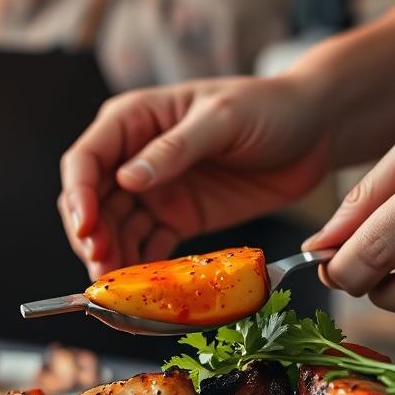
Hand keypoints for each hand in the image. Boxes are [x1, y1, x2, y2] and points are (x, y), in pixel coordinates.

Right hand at [58, 75, 332, 278]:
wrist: (315, 131)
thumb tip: (126, 179)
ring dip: (110, 256)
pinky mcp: (177, 218)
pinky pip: (148, 247)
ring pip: (115, 229)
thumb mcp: (222, 119)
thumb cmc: (268, 106)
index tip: (86, 227)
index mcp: (134, 120)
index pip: (86, 159)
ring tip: (115, 286)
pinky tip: (141, 288)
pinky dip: (140, 267)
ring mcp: (154, 191)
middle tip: (99, 264)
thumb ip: (175, 149)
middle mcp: (133, 157)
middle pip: (92, 201)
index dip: (79, 195)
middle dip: (89, 234)